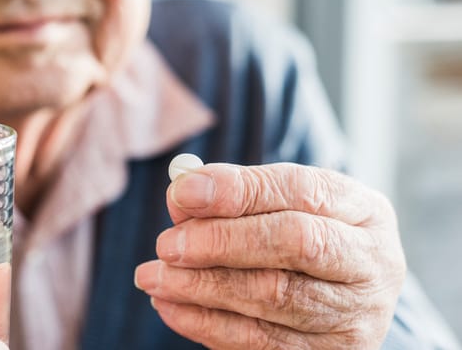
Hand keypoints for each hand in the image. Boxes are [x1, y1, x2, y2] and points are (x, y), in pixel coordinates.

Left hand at [135, 163, 405, 348]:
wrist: (337, 293)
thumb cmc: (298, 234)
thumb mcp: (279, 204)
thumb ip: (235, 195)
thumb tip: (182, 196)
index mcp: (362, 211)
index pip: (300, 191)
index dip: (238, 191)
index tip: (181, 194)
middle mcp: (371, 263)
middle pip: (295, 244)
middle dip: (222, 242)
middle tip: (166, 244)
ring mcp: (354, 316)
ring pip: (274, 298)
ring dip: (203, 287)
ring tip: (154, 276)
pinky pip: (261, 343)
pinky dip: (206, 324)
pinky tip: (170, 306)